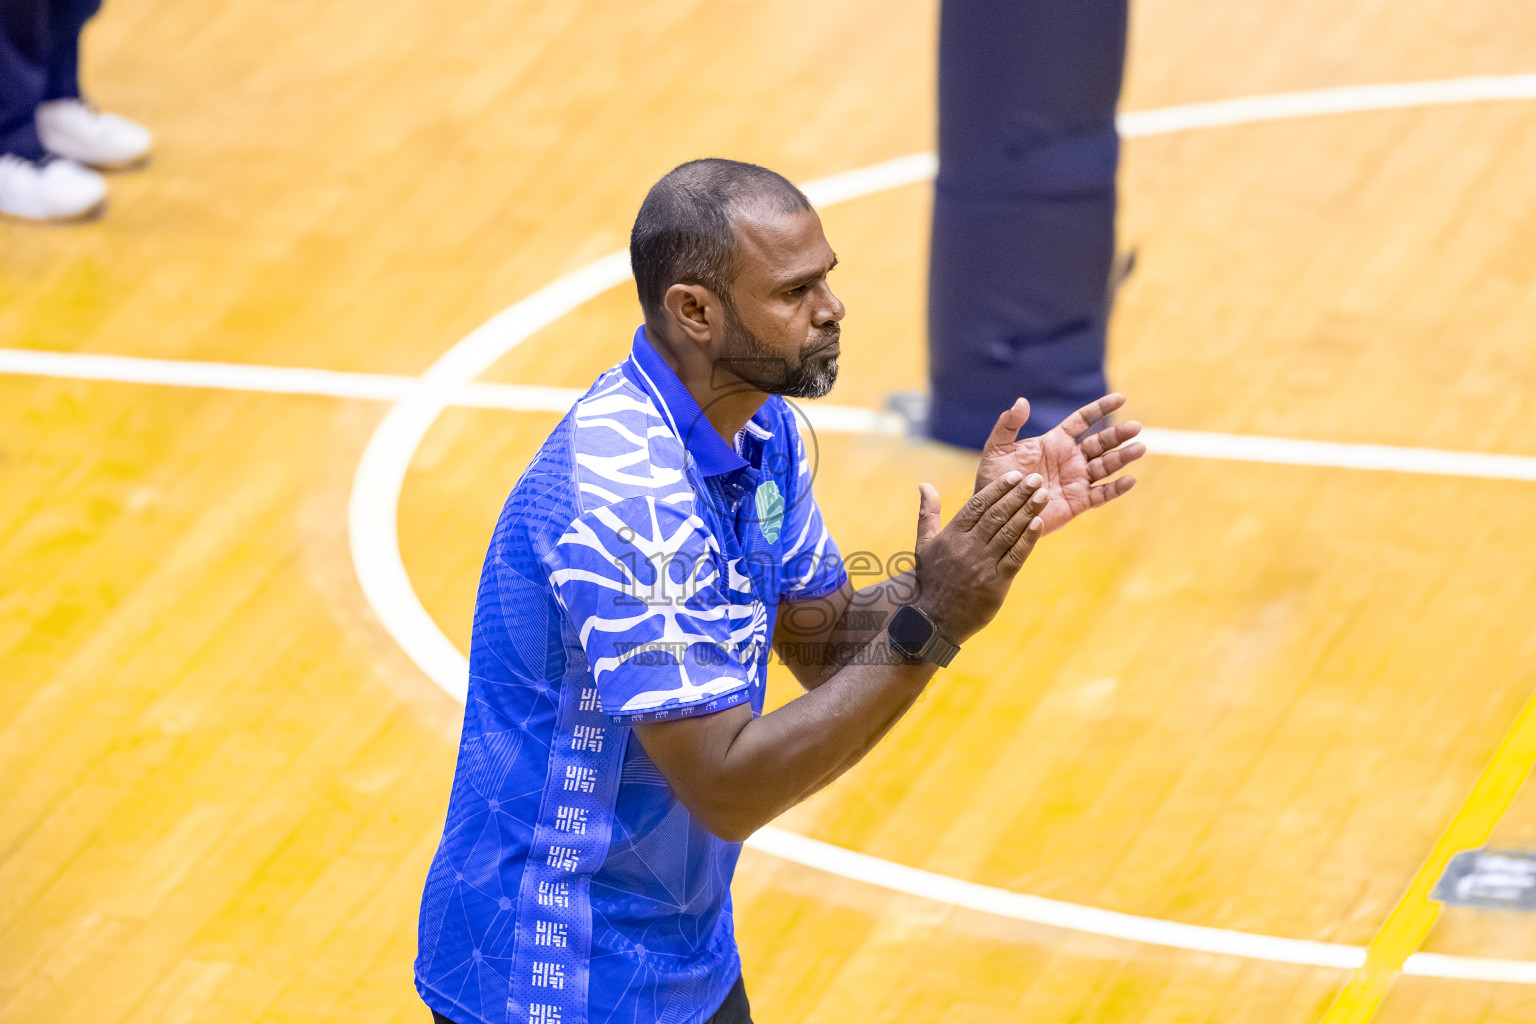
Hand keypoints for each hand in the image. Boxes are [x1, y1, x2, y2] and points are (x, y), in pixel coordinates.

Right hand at [911, 472, 1046, 644]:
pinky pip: (1015, 557)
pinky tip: (1039, 524)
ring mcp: (982, 564)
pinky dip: (1028, 539)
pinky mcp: (996, 583)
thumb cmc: (929, 579)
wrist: (932, 619)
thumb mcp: (923, 543)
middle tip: (1036, 479)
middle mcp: (967, 546)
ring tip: (1042, 495)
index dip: (998, 488)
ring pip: (1008, 532)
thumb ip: (927, 512)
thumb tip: (925, 484)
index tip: (1015, 476)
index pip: (978, 504)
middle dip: (1018, 494)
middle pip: (997, 514)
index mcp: (951, 535)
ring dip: (1028, 512)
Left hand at [973, 394, 1144, 534]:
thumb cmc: (995, 479)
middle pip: (1100, 443)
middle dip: (1118, 435)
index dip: (1101, 408)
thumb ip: (1008, 425)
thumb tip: (1022, 402)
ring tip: (1139, 448)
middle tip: (1136, 427)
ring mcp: (1076, 480)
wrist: (995, 511)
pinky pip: (1101, 494)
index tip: (1120, 399)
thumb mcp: (997, 448)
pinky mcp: (1077, 502)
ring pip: (1105, 466)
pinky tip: (1129, 481)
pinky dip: (1116, 489)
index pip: (1083, 420)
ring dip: (1123, 457)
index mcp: (1055, 442)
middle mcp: (1070, 459)